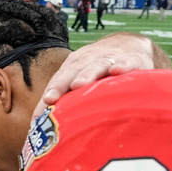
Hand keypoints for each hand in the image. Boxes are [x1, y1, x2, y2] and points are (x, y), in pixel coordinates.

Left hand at [41, 32, 157, 106]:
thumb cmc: (98, 71)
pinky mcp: (133, 60)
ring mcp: (110, 59)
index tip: (40, 111)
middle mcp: (89, 61)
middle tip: (51, 98)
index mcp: (74, 66)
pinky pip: (128, 62)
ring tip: (78, 85)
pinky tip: (118, 71)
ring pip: (97, 66)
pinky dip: (123, 66)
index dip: (49, 93)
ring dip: (86, 74)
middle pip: (72, 71)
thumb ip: (62, 101)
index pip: (58, 80)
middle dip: (61, 84)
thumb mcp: (80, 79)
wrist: (129, 44)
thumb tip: (38, 126)